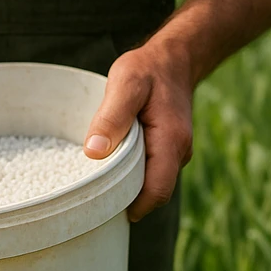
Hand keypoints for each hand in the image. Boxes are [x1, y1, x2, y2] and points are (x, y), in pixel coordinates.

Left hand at [83, 39, 194, 221]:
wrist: (173, 59)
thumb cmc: (147, 70)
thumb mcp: (125, 85)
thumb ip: (111, 118)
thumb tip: (94, 153)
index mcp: (170, 141)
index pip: (157, 190)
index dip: (134, 206)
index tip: (104, 211)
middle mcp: (178, 151)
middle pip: (154, 191)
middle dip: (127, 201)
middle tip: (92, 205)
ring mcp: (174, 151)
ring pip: (152, 181)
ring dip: (128, 187)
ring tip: (96, 187)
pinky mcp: (166, 147)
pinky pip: (150, 168)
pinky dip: (131, 173)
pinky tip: (108, 168)